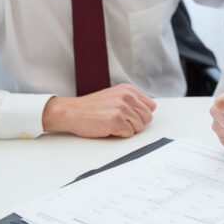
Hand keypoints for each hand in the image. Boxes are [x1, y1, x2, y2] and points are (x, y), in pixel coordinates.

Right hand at [42, 83, 156, 137]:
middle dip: (137, 123)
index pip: (151, 106)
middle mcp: (127, 97)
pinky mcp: (116, 120)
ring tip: (113, 123)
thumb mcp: (115, 96)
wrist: (72, 112)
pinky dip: (120, 134)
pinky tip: (109, 127)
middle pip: (147, 118)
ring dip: (127, 129)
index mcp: (128, 90)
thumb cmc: (91, 107)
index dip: (142, 115)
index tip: (131, 116)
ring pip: (139, 127)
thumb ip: (131, 101)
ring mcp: (122, 108)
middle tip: (121, 121)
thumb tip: (147, 112)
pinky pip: (129, 134)